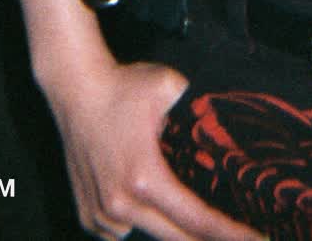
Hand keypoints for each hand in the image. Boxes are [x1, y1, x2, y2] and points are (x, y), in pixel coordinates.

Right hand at [44, 55, 263, 240]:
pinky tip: (143, 199)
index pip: (198, 219)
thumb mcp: (170, 86)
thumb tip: (223, 120)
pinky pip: (121, 231)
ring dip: (168, 225)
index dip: (231, 234)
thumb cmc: (122, 86)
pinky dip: (137, 220)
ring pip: (148, 233)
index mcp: (145, 178)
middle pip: (177, 238)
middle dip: (208, 240)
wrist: (74, 87)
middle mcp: (121, 204)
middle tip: (238, 235)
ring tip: (179, 201)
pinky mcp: (88, 214)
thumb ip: (198, 107)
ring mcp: (102, 214)